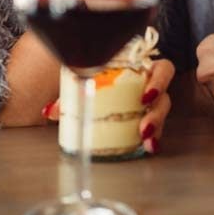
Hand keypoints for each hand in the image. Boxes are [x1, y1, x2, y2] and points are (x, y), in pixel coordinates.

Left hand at [43, 59, 174, 154]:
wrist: (87, 84)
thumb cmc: (92, 74)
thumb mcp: (82, 77)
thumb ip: (68, 93)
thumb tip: (49, 111)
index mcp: (139, 67)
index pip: (163, 70)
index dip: (159, 82)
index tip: (145, 97)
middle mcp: (148, 84)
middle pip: (164, 97)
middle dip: (156, 114)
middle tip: (144, 128)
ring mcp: (150, 103)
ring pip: (161, 114)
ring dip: (156, 127)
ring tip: (147, 142)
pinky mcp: (148, 119)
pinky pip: (156, 129)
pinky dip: (152, 138)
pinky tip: (148, 147)